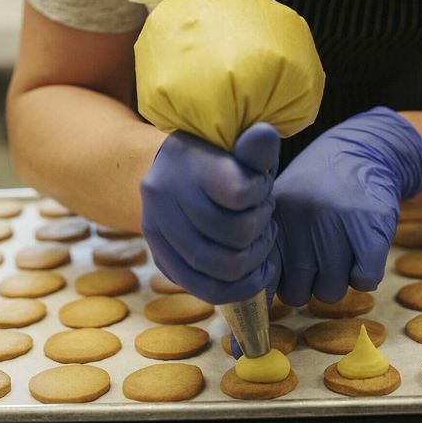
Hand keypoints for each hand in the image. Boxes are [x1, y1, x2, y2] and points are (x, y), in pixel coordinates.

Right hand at [140, 122, 281, 304]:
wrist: (176, 171)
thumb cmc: (218, 158)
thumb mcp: (239, 147)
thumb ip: (255, 147)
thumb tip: (265, 134)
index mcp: (184, 161)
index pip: (239, 193)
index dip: (262, 194)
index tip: (262, 186)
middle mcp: (162, 195)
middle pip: (233, 234)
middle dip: (261, 230)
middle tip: (266, 218)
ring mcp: (156, 230)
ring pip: (219, 267)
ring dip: (254, 260)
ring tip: (261, 242)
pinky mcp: (160, 257)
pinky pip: (204, 288)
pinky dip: (238, 288)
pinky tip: (257, 273)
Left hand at [274, 107, 421, 305]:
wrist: (362, 152)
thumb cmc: (316, 189)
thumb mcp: (281, 206)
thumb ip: (267, 247)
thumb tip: (258, 301)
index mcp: (273, 220)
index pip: (261, 279)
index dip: (269, 289)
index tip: (282, 280)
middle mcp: (301, 224)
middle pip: (296, 294)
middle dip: (307, 283)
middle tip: (317, 255)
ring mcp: (336, 229)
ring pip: (330, 292)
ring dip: (337, 279)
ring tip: (340, 246)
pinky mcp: (371, 233)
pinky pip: (364, 281)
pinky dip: (364, 274)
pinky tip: (361, 248)